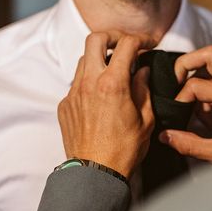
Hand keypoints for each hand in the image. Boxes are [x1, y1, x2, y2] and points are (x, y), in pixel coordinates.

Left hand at [57, 32, 155, 177]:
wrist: (96, 173)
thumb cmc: (124, 149)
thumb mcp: (146, 118)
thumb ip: (144, 88)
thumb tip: (142, 71)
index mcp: (113, 84)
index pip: (125, 44)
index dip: (139, 39)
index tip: (146, 44)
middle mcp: (89, 82)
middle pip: (94, 39)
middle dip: (111, 37)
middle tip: (123, 45)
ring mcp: (73, 93)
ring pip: (83, 60)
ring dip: (98, 59)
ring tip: (112, 72)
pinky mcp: (65, 105)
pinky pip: (76, 83)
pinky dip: (89, 82)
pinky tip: (100, 97)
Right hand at [159, 45, 211, 161]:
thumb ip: (190, 145)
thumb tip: (165, 136)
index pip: (197, 84)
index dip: (181, 98)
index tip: (178, 113)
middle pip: (209, 54)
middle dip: (186, 63)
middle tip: (175, 82)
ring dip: (195, 77)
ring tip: (191, 105)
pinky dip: (204, 88)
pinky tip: (204, 115)